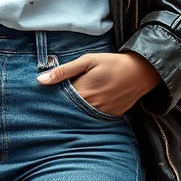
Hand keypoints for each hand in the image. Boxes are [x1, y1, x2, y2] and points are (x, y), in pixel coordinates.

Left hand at [37, 52, 161, 115]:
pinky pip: (92, 119)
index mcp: (82, 91)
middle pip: (67, 110)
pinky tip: (86, 106)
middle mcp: (90, 106)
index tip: (42, 97)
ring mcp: (100, 114)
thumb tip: (40, 80)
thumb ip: (63, 71)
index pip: (57, 100)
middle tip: (50, 104)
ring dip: (72, 111)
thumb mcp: (87, 61)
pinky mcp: (109, 117)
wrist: (140, 72)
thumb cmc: (112, 63)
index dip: (49, 98)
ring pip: (78, 116)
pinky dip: (85, 114)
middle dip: (59, 106)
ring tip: (69, 104)